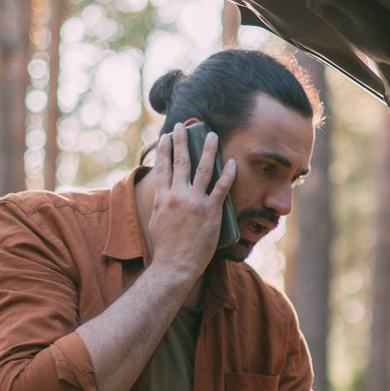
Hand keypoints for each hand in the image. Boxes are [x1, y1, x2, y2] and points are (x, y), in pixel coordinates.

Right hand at [147, 121, 236, 277]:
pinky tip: (232, 163)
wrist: (175, 265)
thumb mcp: (157, 221)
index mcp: (162, 197)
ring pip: (203, 169)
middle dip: (182, 141)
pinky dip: (228, 174)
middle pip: (180, 162)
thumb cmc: (165, 247)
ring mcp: (195, 202)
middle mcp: (177, 195)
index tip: (166, 136)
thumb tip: (164, 194)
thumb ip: (161, 204)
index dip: (164, 149)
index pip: (162, 167)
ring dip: (207, 150)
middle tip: (184, 126)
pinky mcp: (211, 211)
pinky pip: (221, 188)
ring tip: (212, 135)